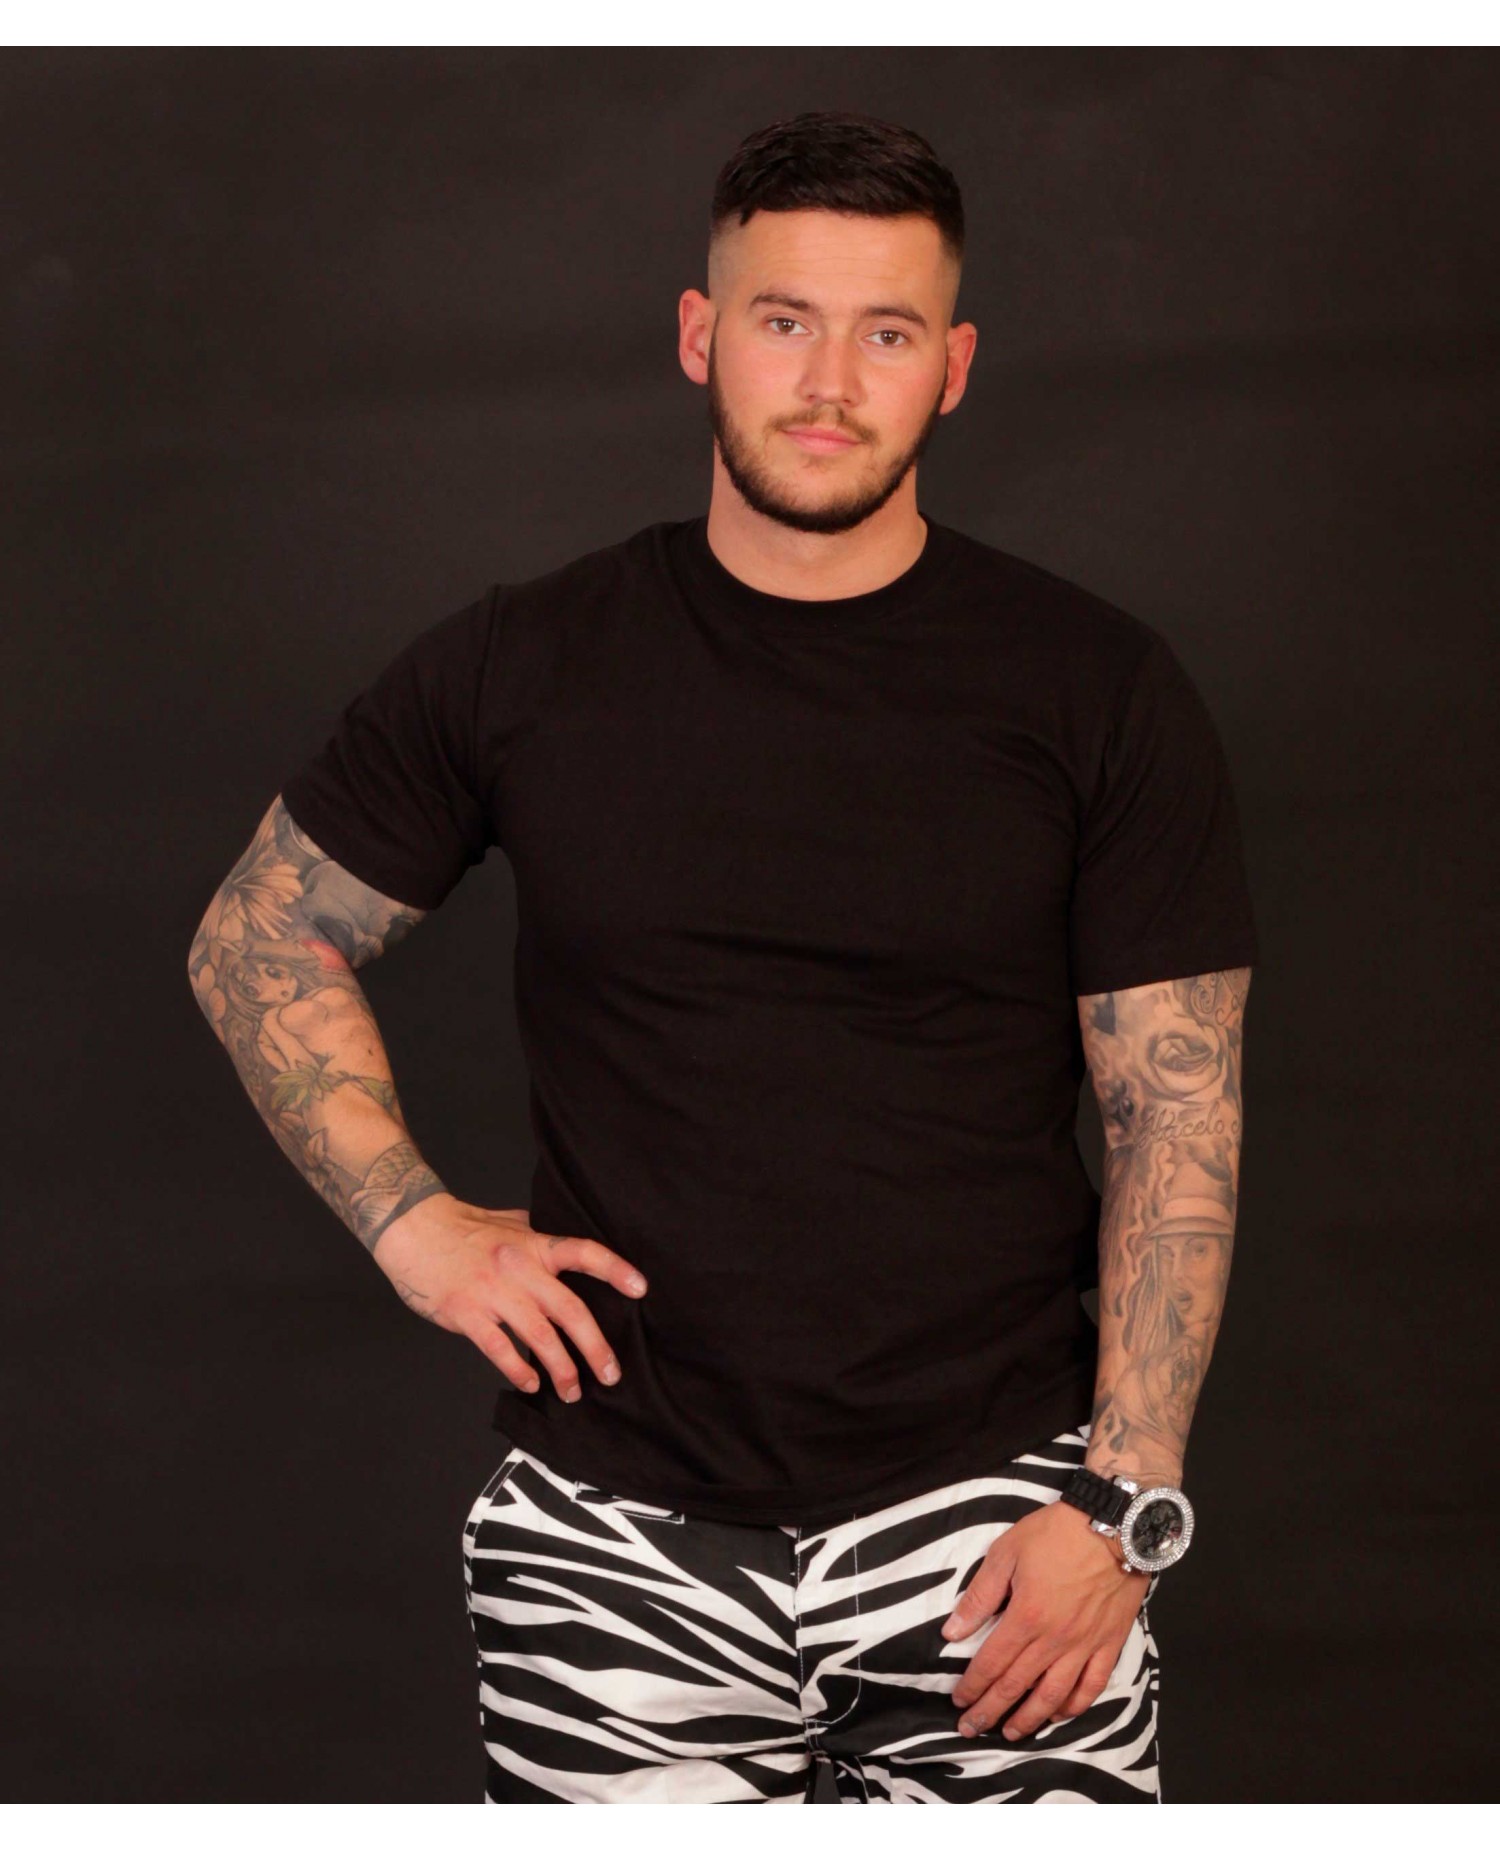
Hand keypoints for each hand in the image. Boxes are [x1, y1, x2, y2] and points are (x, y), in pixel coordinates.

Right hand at [371, 1193, 647, 1401]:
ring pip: (540, 1338)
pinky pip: (500, 1350)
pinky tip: (531, 1383)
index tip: (641, 1289)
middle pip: (571, 1310)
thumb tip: (569, 1248)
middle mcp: (520, 1268)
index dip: (615, 1270)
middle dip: (596, 1348)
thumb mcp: (509, 1222)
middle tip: (610, 1374)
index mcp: (535, 1244)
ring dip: (562, 1370)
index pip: (585, 1253)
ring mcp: (493, 1292)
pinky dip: (519, 1371)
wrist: (412, 1227)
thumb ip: (540, 1236)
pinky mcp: (466, 1313)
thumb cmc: (463, 1226)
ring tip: (573, 1390)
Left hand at [942, 1497, 1148, 1740]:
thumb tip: (952, 1631)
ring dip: (1029, 1719)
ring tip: (1010, 1734)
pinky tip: (1059, 1715)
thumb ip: (980, 1595)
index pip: (991, 1663)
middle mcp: (1054, 1640)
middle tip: (971, 1728)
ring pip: (1053, 1696)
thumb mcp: (1006, 1552)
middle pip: (1017, 1686)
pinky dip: (1075, 1706)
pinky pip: (1092, 1686)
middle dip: (990, 1711)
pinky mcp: (1110, 1644)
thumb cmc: (1055, 1533)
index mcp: (1026, 1617)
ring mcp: (1084, 1646)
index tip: (958, 1702)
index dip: (972, 1686)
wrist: (1113, 1524)